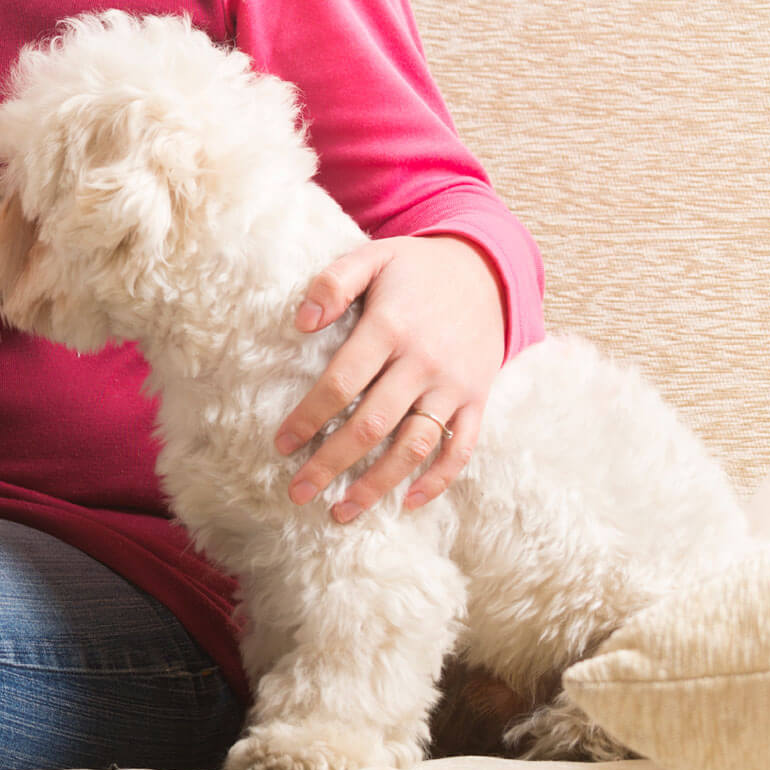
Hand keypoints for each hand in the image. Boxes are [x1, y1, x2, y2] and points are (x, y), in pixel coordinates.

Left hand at [272, 235, 504, 521]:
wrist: (488, 270)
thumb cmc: (415, 270)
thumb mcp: (372, 258)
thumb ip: (333, 283)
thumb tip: (300, 322)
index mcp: (390, 327)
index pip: (340, 383)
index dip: (308, 417)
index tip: (281, 445)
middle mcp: (424, 361)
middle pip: (372, 424)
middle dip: (331, 463)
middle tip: (298, 492)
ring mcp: (454, 384)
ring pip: (414, 445)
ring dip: (377, 484)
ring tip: (341, 512)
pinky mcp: (477, 399)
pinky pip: (461, 448)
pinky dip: (438, 480)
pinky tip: (407, 502)